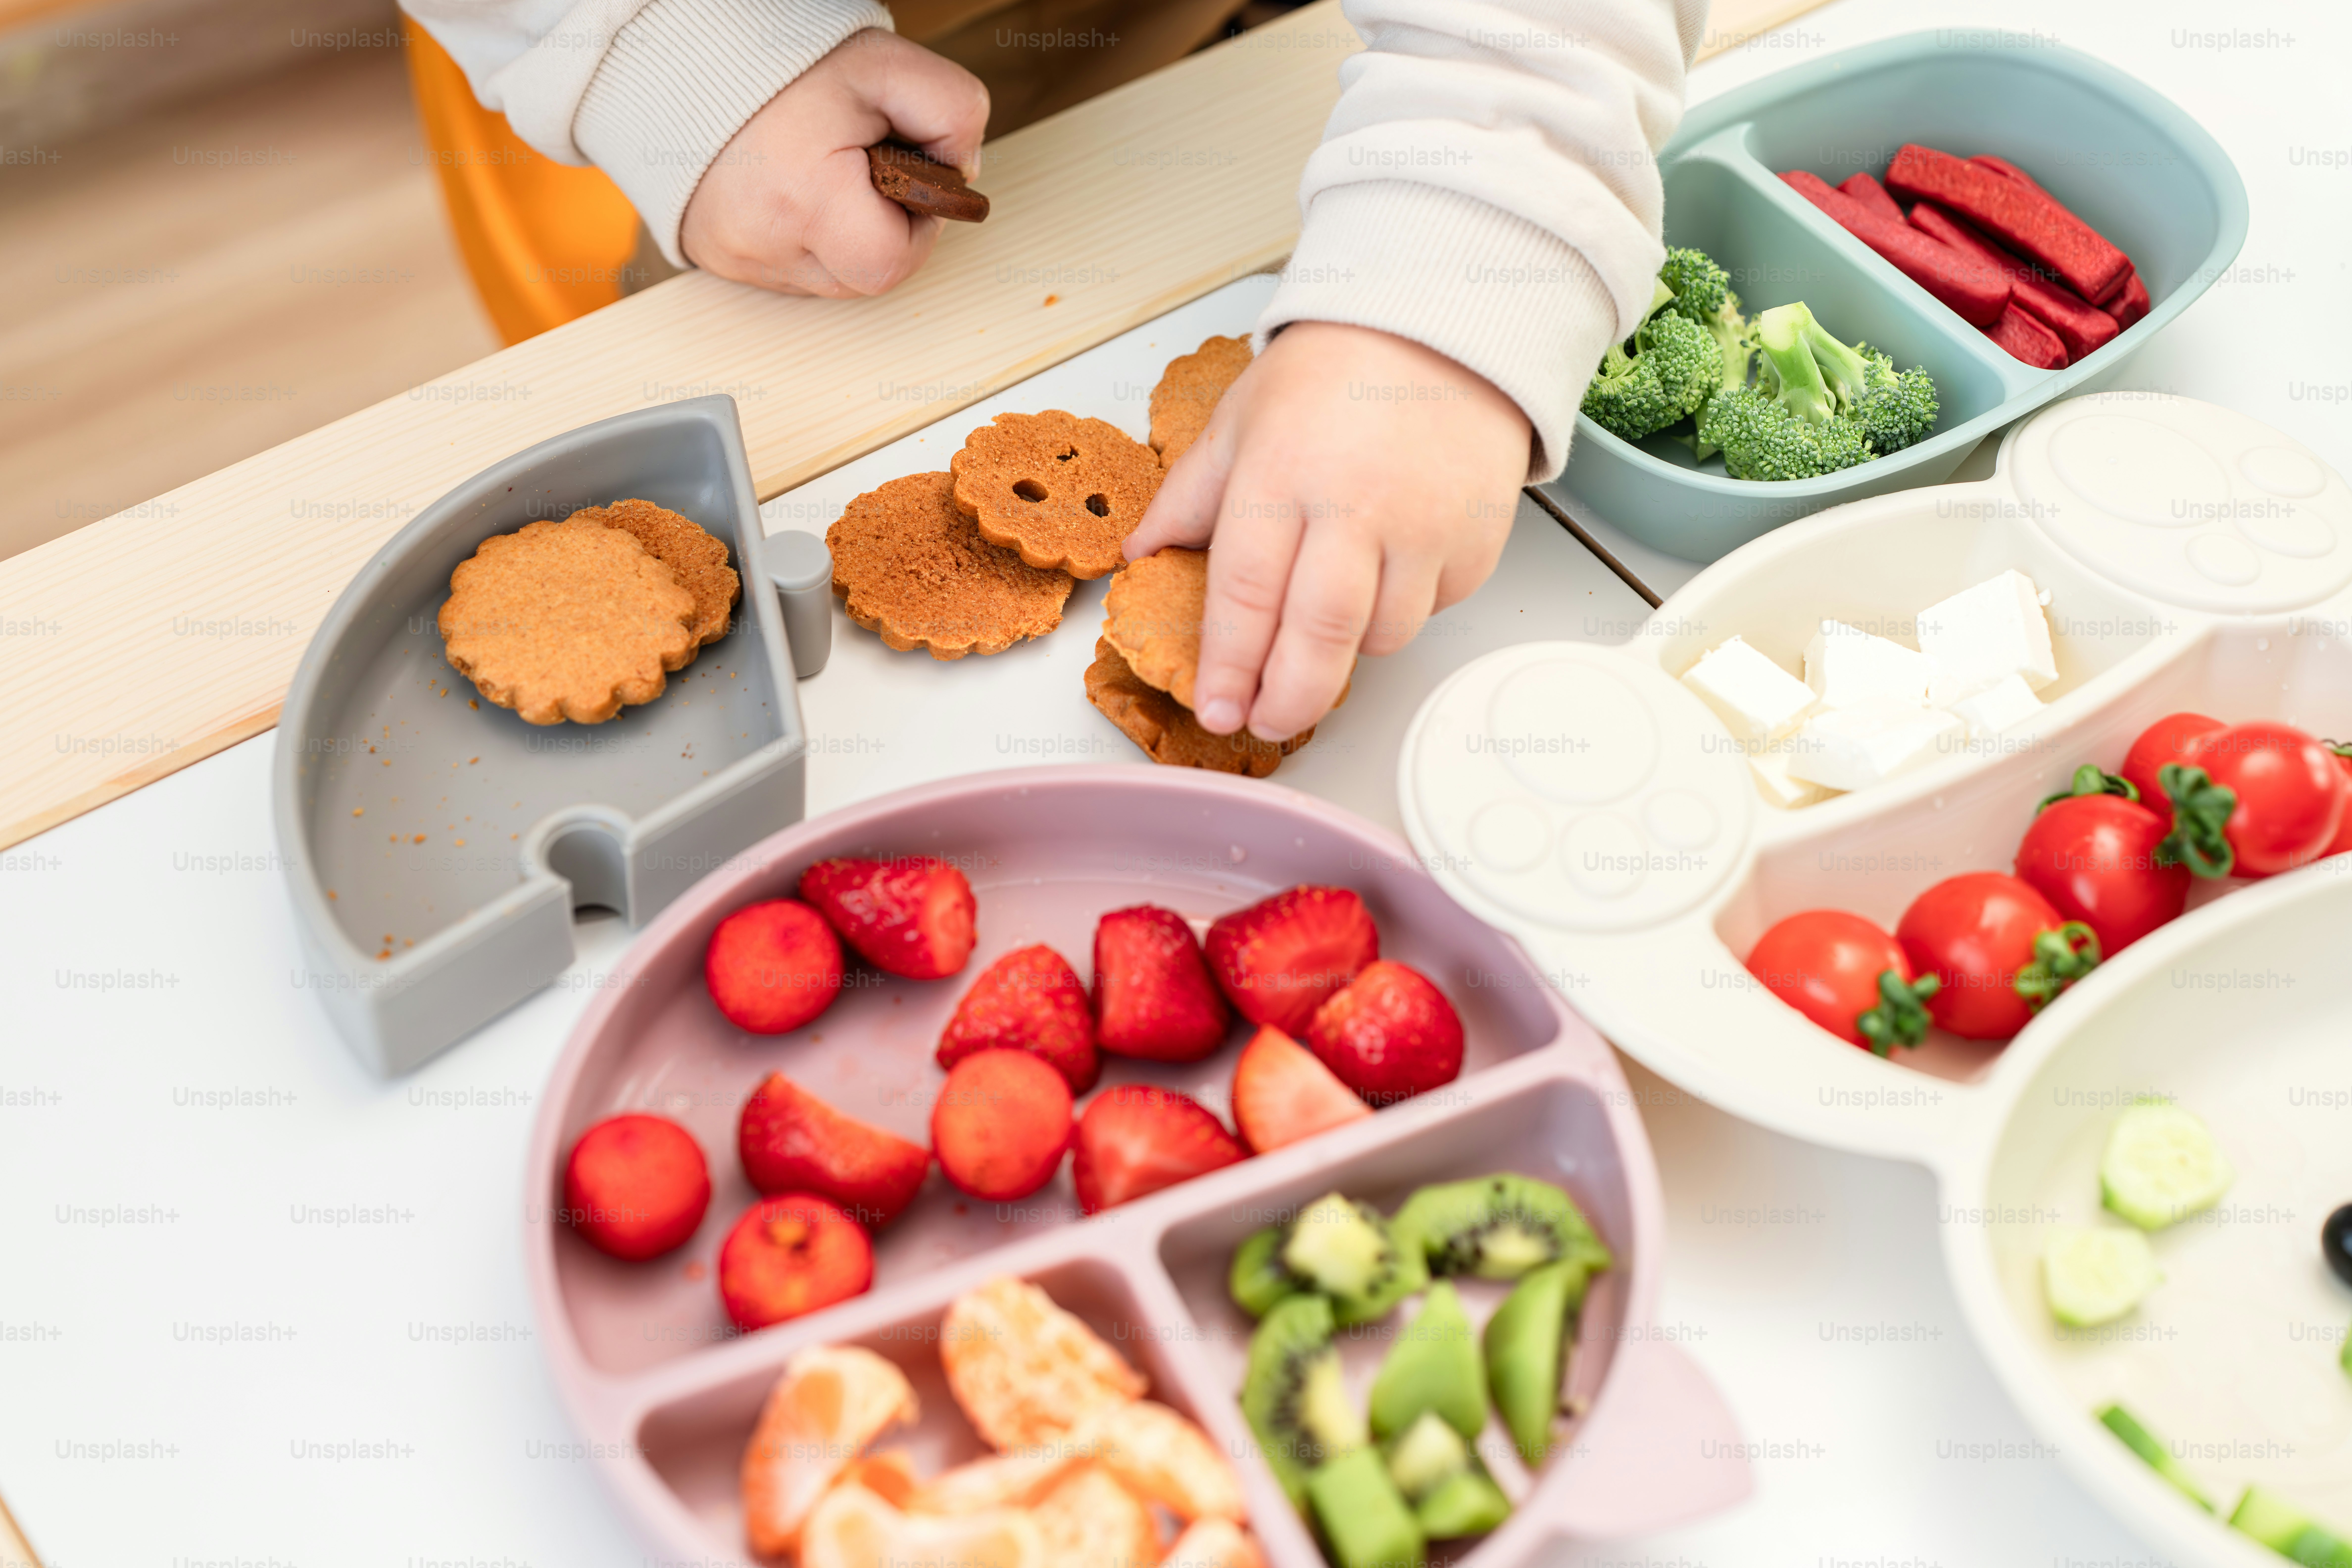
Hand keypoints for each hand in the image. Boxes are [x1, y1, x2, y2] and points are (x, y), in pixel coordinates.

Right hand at [679, 31, 987, 296]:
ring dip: (843, 236)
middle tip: (865, 170)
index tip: (903, 178)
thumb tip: (963, 172)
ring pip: (828, 279)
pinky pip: (786, 271)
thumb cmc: (786, 62)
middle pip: (863, 278)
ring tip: (824, 174)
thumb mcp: (888, 67)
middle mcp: (762, 242)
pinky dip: (804, 238)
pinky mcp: (718, 259)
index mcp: (804, 197)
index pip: (893, 260)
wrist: (688, 57)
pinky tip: (793, 189)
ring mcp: (736, 258)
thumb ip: (953, 112)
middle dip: (882, 230)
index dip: (917, 226)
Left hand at [1122, 322, 1529, 740]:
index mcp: (1282, 477)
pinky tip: (1389, 567)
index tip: (1218, 710)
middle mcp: (1356, 508)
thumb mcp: (1240, 422)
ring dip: (1348, 647)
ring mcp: (1424, 528)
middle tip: (1267, 722)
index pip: (1247, 596)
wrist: (1439, 329)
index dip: (1231, 668)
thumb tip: (1141, 555)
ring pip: (1381, 636)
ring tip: (1328, 614)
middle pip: (1318, 637)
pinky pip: (1433, 607)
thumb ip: (1189, 496)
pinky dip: (1405, 607)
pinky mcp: (1474, 540)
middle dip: (1288, 698)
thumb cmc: (1332, 373)